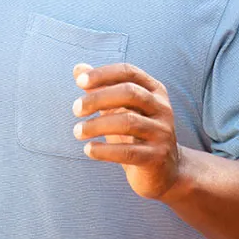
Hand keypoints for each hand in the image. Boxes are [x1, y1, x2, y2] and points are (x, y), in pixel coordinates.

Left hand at [71, 62, 180, 199]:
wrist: (163, 171)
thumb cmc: (136, 133)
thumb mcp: (119, 108)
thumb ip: (100, 88)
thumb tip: (77, 68)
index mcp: (154, 90)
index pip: (128, 72)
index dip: (103, 74)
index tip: (79, 81)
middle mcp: (162, 108)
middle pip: (129, 93)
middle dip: (98, 98)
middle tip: (75, 109)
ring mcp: (162, 132)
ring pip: (128, 122)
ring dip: (97, 125)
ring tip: (77, 131)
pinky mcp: (157, 157)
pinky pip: (128, 152)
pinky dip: (105, 150)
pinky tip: (88, 150)